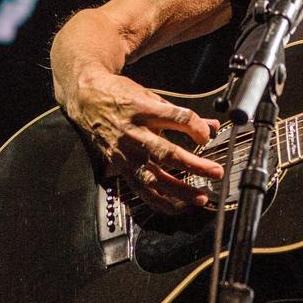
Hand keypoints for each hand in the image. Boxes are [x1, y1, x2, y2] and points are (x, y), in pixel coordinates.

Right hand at [62, 71, 223, 213]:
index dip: (197, 128)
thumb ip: (183, 115)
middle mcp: (134, 133)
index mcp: (144, 109)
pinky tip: (176, 206)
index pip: (177, 119)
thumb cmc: (121, 97)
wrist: (87, 100)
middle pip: (167, 153)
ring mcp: (126, 153)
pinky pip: (140, 189)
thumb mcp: (153, 97)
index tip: (208, 135)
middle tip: (216, 172)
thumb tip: (211, 126)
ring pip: (153, 177)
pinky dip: (158, 201)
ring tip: (200, 197)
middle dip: (194, 165)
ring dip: (179, 190)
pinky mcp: (120, 166)